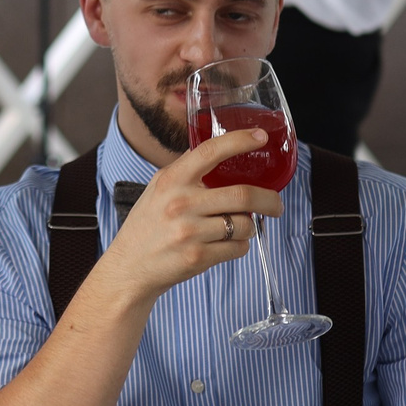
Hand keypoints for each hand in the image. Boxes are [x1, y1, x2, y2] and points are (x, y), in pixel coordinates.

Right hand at [91, 128, 284, 305]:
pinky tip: (227, 244)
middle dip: (270, 200)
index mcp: (172, 180)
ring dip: (250, 226)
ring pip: (245, 224)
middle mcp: (181, 204)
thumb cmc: (146, 226)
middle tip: (276, 204)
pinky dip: (240, 245)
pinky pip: (238, 248)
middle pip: (243, 194)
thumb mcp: (157, 189)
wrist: (129, 268)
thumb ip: (184, 169)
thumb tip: (216, 150)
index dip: (240, 141)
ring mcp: (190, 232)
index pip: (210, 151)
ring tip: (239, 227)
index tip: (260, 137)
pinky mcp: (197, 258)